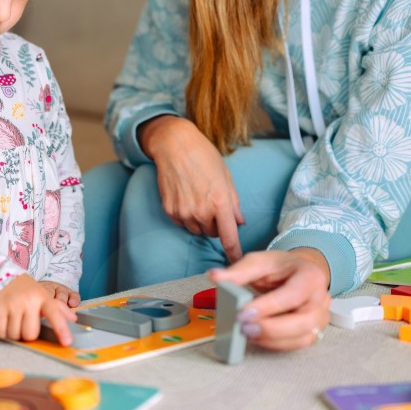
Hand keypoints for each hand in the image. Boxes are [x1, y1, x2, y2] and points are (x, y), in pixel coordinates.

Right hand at [0, 274, 76, 345]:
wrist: (1, 277)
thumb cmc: (25, 290)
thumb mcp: (43, 294)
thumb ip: (58, 308)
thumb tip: (73, 319)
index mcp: (42, 297)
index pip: (54, 314)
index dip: (61, 329)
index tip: (67, 342)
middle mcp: (28, 301)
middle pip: (31, 334)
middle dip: (27, 334)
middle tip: (24, 324)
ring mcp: (12, 306)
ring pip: (15, 335)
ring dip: (14, 333)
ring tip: (14, 320)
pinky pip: (1, 333)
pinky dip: (2, 332)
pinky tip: (4, 321)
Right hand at [139, 115, 244, 262]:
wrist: (174, 145)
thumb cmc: (204, 157)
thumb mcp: (226, 177)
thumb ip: (234, 204)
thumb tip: (239, 223)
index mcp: (221, 202)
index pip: (229, 237)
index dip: (234, 253)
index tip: (237, 264)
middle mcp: (202, 211)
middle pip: (212, 234)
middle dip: (216, 224)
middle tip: (212, 203)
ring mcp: (184, 212)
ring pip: (197, 230)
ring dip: (200, 221)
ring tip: (198, 197)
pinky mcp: (170, 210)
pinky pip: (182, 223)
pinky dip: (186, 216)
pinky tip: (185, 197)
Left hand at [208, 248, 330, 350]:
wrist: (300, 272)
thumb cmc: (282, 267)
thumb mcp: (261, 261)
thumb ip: (239, 271)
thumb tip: (215, 277)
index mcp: (311, 276)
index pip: (293, 294)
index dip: (269, 306)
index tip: (243, 313)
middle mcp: (321, 298)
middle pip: (304, 321)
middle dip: (272, 328)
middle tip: (244, 327)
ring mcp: (320, 317)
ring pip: (303, 337)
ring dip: (273, 339)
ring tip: (247, 333)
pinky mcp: (314, 330)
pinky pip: (298, 344)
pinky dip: (277, 344)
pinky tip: (258, 337)